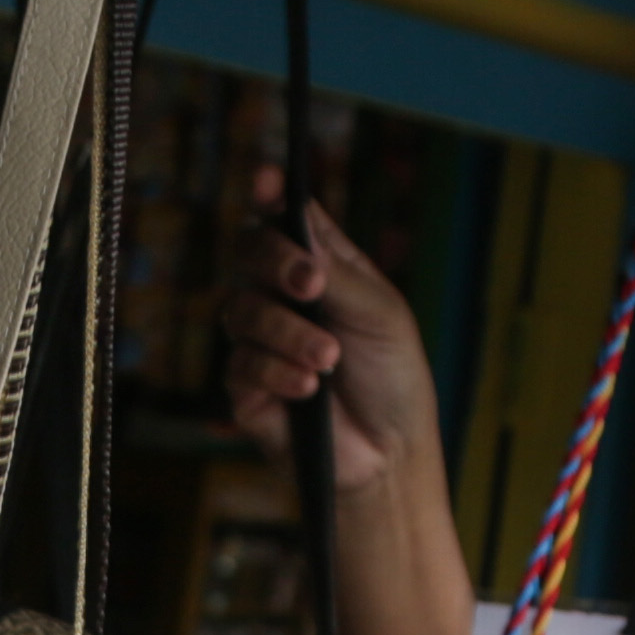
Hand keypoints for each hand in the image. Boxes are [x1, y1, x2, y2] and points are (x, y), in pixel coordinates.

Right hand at [221, 171, 439, 502]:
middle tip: (309, 285)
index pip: (287, 217)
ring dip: (287, 333)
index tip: (267, 180)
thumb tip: (300, 232)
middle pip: (251, 252)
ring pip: (242, 310)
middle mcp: (284, 296)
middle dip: (275, 262)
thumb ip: (339, 274)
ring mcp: (262, 340)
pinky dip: (277, 373)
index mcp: (323, 267)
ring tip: (329, 360)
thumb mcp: (382, 316)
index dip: (271, 193)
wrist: (388, 454)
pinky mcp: (246, 387)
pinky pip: (241, 364)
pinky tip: (309, 390)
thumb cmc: (393, 379)